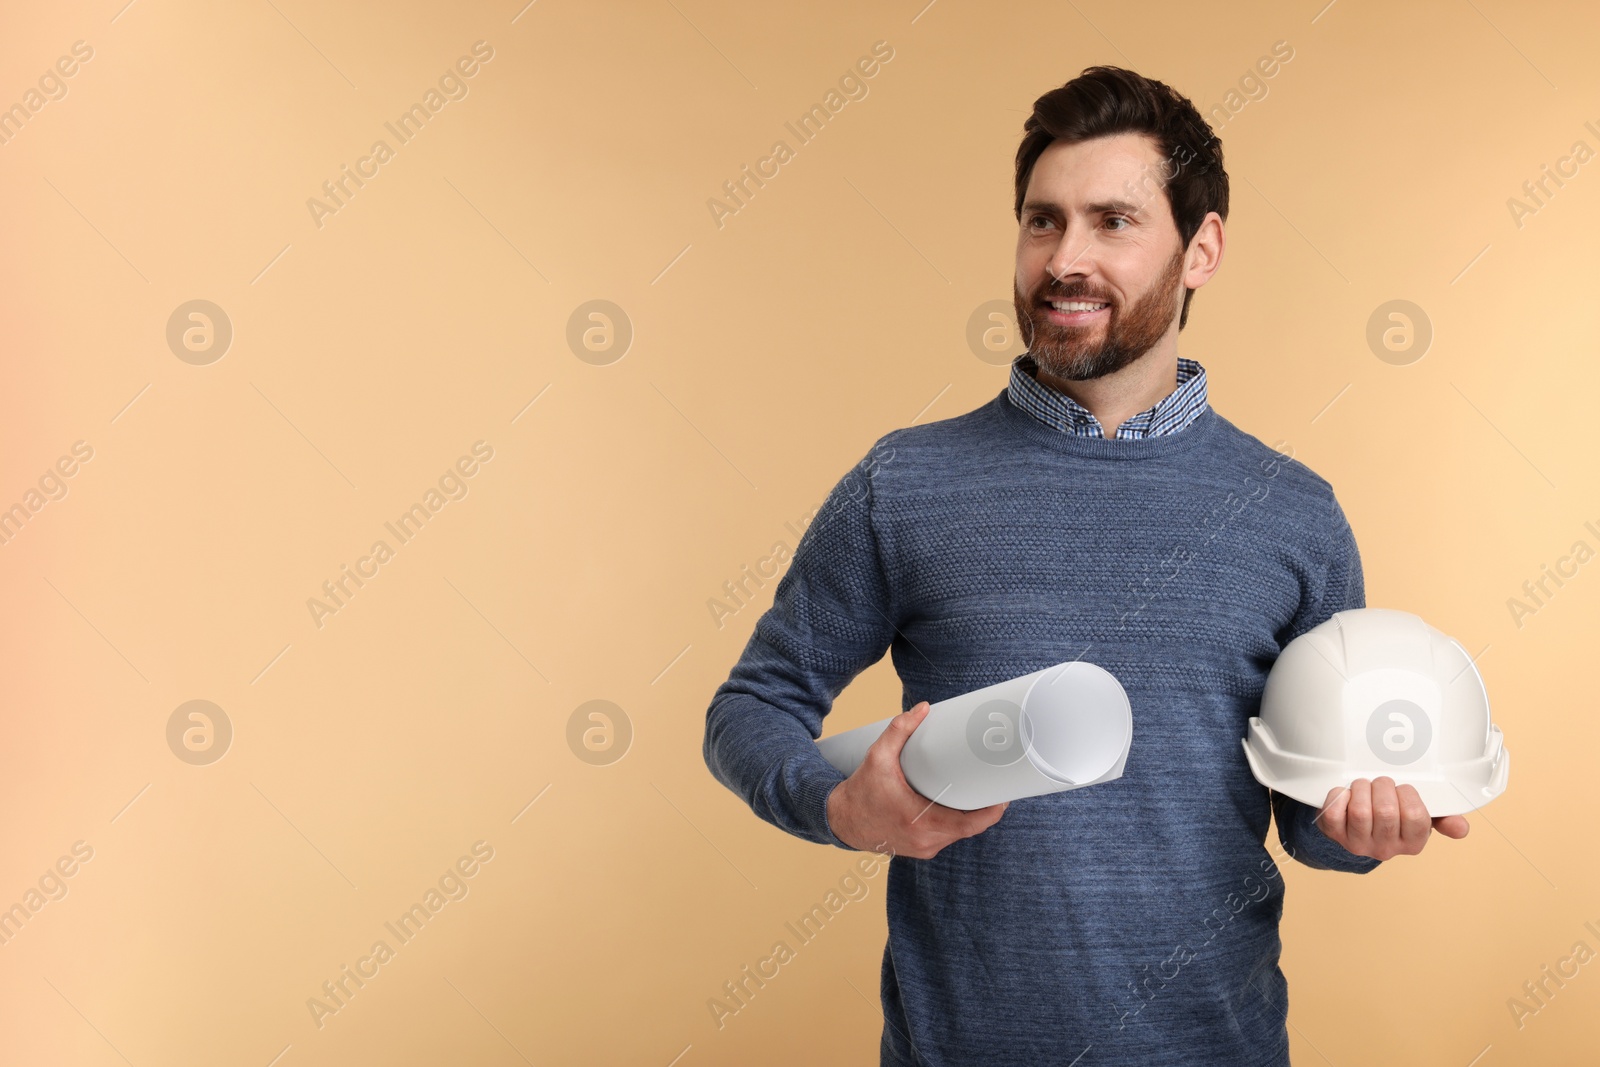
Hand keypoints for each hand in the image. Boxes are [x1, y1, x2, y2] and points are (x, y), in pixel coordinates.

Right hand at [826, 701, 1008, 858]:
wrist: (840, 820)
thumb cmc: (860, 791)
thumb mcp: (877, 757)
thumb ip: (899, 730)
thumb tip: (923, 708)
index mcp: (919, 821)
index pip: (970, 824)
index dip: (992, 812)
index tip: (1003, 795)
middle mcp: (925, 840)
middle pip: (969, 829)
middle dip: (984, 810)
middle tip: (994, 787)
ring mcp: (923, 848)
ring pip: (958, 835)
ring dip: (970, 818)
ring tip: (979, 794)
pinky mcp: (920, 849)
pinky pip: (947, 838)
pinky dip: (955, 824)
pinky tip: (960, 809)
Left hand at [1316, 776, 1469, 859]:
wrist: (1354, 828)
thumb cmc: (1392, 817)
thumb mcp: (1419, 818)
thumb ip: (1442, 818)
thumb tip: (1461, 828)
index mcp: (1412, 843)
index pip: (1416, 817)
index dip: (1408, 795)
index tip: (1403, 789)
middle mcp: (1385, 848)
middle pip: (1386, 812)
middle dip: (1383, 787)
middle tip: (1380, 783)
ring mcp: (1357, 843)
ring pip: (1360, 811)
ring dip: (1361, 789)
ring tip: (1363, 786)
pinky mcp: (1333, 834)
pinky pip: (1334, 812)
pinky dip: (1338, 796)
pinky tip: (1345, 794)